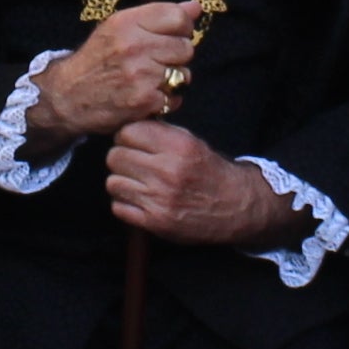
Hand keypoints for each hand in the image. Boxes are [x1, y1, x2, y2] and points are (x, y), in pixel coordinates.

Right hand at [25, 1, 197, 147]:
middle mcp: (134, 46)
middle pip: (186, 47)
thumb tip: (195, 7)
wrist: (67, 95)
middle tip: (156, 61)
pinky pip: (174, 98)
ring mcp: (140, 75)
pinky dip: (164, 100)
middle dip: (176, 56)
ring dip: (171, 79)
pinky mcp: (143, 101)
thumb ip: (158, 16)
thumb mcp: (119, 27)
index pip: (178, 17)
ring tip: (148, 79)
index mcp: (127, 22)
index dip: (182, 27)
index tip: (171, 35)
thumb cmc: (97, 59)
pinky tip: (146, 96)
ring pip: (183, 74)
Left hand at [108, 119, 294, 249]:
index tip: (134, 142)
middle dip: (122, 158)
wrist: (235, 206)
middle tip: (134, 163)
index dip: (128, 136)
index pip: (127, 132)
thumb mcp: (192, 142)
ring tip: (138, 183)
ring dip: (122, 182)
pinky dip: (126, 204)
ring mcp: (160, 199)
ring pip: (113, 182)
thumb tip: (125, 126)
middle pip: (115, 157)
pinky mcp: (155, 222)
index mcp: (179, 146)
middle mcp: (168, 171)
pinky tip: (141, 200)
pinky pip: (118, 207)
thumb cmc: (210, 171)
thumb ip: (159, 133)